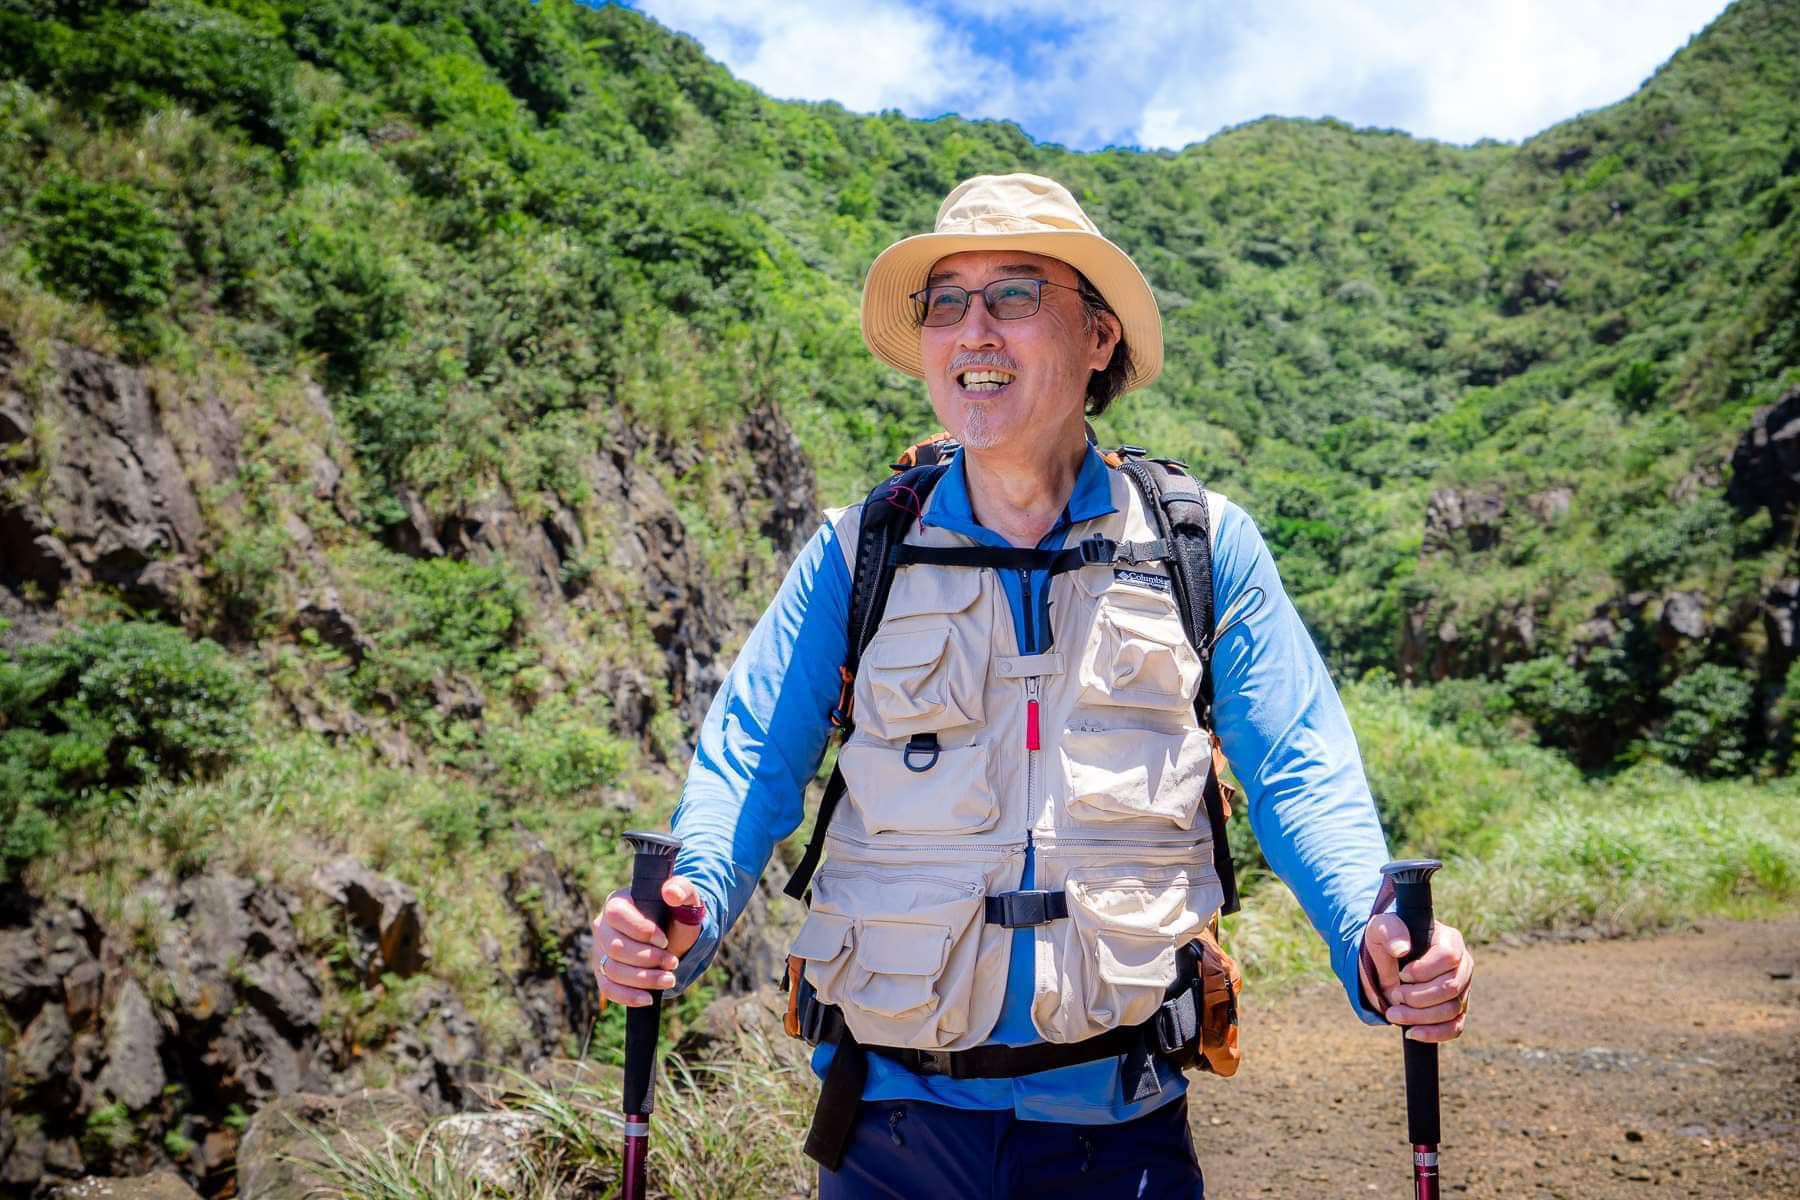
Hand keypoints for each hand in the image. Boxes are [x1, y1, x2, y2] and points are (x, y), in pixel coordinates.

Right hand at [591, 875, 705, 1007]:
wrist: (674, 937)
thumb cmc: (675, 914)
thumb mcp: (685, 899)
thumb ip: (682, 889)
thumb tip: (671, 892)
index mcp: (617, 903)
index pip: (617, 915)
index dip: (641, 931)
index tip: (664, 940)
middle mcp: (603, 926)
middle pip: (616, 948)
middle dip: (648, 959)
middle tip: (673, 963)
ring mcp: (600, 951)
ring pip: (613, 970)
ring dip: (643, 979)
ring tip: (669, 979)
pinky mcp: (604, 973)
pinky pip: (608, 988)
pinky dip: (628, 996)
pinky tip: (649, 998)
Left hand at [1360, 915, 1472, 1042]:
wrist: (1386, 964)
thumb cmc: (1388, 940)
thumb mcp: (1381, 928)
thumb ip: (1390, 931)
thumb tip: (1402, 950)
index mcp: (1449, 940)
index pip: (1448, 957)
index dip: (1423, 970)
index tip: (1402, 974)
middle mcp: (1462, 965)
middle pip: (1451, 987)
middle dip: (1418, 996)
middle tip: (1395, 995)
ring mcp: (1462, 989)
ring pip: (1451, 1010)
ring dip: (1420, 1016)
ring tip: (1394, 1013)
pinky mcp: (1457, 1010)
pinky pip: (1455, 1027)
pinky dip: (1434, 1033)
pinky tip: (1412, 1032)